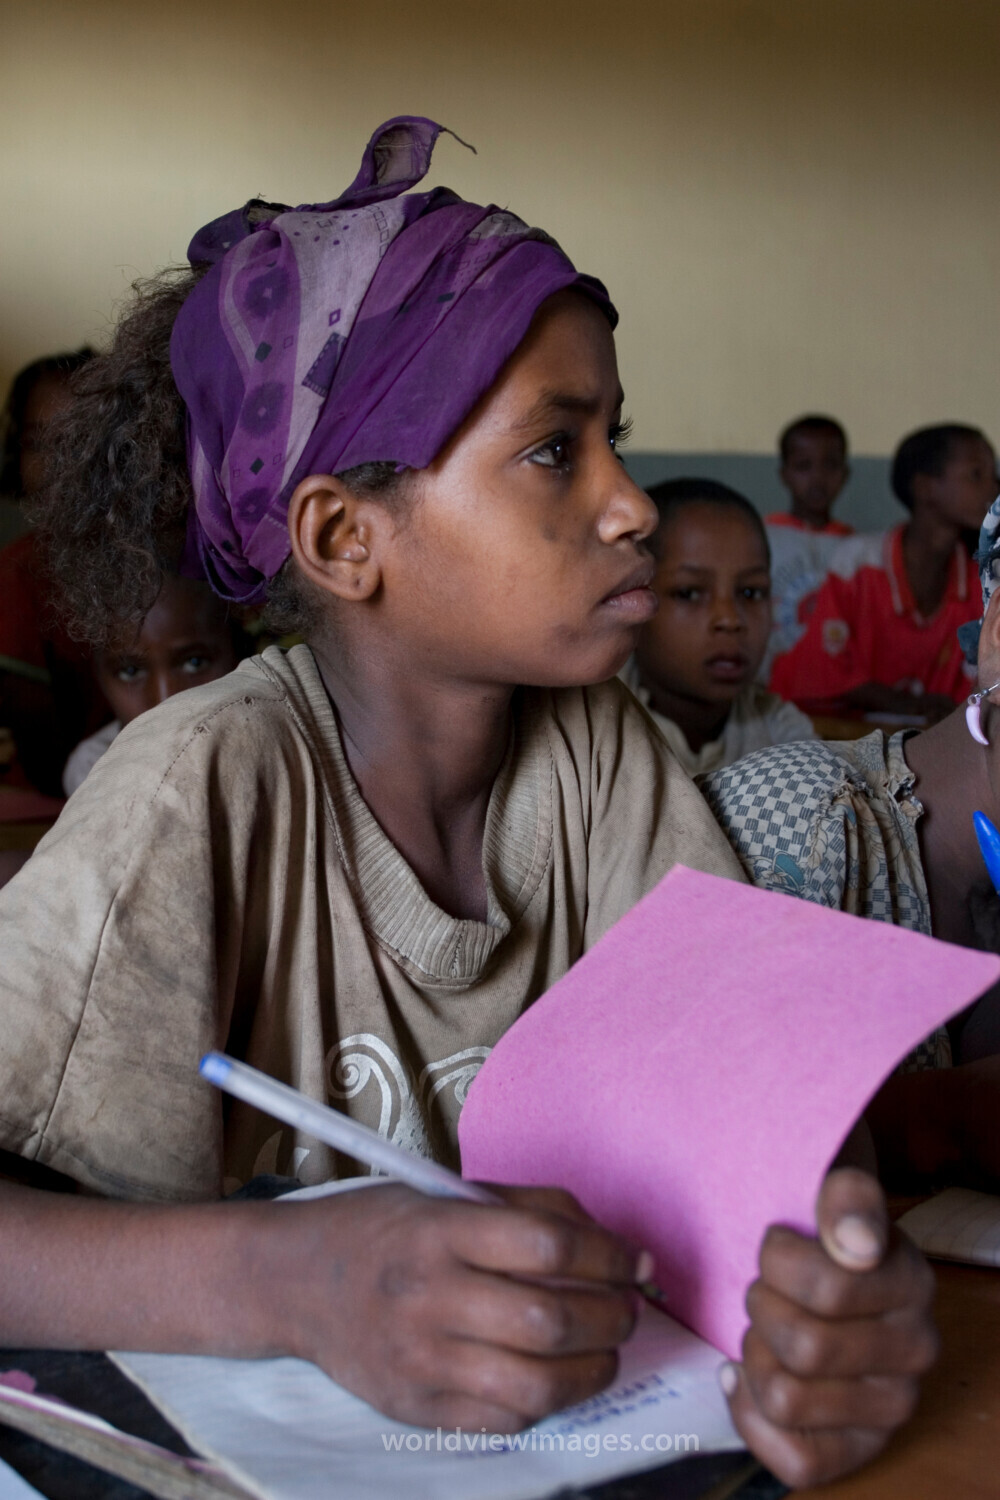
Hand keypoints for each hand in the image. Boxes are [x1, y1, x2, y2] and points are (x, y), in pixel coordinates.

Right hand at [267, 1182, 642, 1431]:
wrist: (297, 1281)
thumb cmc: (385, 1228)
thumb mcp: (449, 1193)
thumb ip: (532, 1208)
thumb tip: (617, 1247)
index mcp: (440, 1230)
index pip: (548, 1246)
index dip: (608, 1256)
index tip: (634, 1260)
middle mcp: (429, 1296)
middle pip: (549, 1321)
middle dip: (612, 1317)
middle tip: (628, 1306)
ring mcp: (421, 1360)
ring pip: (536, 1385)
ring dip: (593, 1369)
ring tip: (604, 1348)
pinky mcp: (417, 1408)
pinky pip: (504, 1422)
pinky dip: (547, 1402)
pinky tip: (555, 1376)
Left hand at [721, 1168, 937, 1487]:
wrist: (811, 1263)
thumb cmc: (813, 1226)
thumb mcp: (830, 1184)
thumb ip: (847, 1195)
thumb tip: (856, 1243)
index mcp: (911, 1281)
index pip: (828, 1287)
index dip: (777, 1260)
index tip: (776, 1241)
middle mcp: (916, 1349)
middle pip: (803, 1347)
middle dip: (762, 1308)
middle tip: (766, 1289)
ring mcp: (893, 1405)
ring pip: (788, 1397)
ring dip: (757, 1355)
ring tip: (766, 1330)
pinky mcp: (861, 1447)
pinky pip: (795, 1458)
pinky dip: (752, 1412)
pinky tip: (747, 1374)